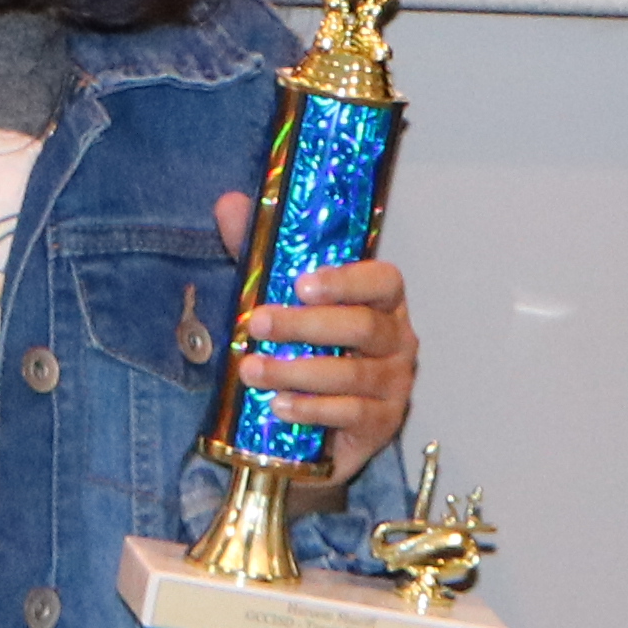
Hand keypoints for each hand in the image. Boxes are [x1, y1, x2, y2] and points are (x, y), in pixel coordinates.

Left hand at [213, 192, 418, 480]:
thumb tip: (230, 204)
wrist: (321, 421)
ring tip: (251, 370)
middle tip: (256, 324)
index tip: (300, 284)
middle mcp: (397, 339)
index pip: (384, 280)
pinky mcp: (382, 423)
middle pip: (362, 326)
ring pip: (350, 374)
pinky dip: (311, 409)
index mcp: (382, 301)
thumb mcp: (282, 297)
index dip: (346, 280)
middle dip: (303, 324)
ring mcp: (395, 384)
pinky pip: (350, 414)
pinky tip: (278, 406)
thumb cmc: (310, 348)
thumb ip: (262, 252)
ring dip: (295, 371)